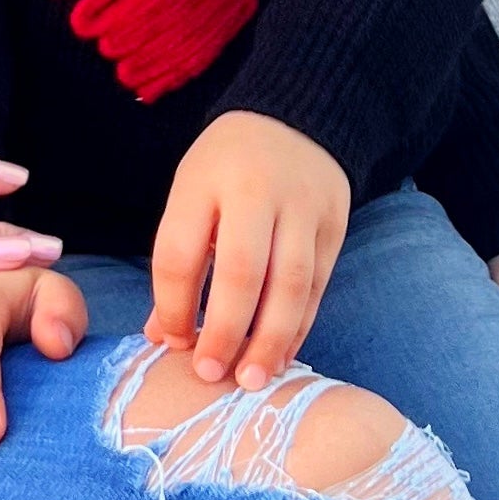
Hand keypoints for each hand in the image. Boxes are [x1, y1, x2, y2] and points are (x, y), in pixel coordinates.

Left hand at [144, 110, 350, 391]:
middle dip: (226, 330)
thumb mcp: (190, 198)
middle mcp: (256, 191)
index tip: (174, 342)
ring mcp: (303, 206)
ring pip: (290, 282)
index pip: (180, 252)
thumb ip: (178, 263)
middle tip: (210, 375)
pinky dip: (299, 325)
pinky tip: (281, 355)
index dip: (174, 305)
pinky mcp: (335, 222)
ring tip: (252, 379)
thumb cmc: (226, 171)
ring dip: (270, 338)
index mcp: (204, 181)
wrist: (293, 120)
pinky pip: (318, 284)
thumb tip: (163, 338)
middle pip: (242, 271)